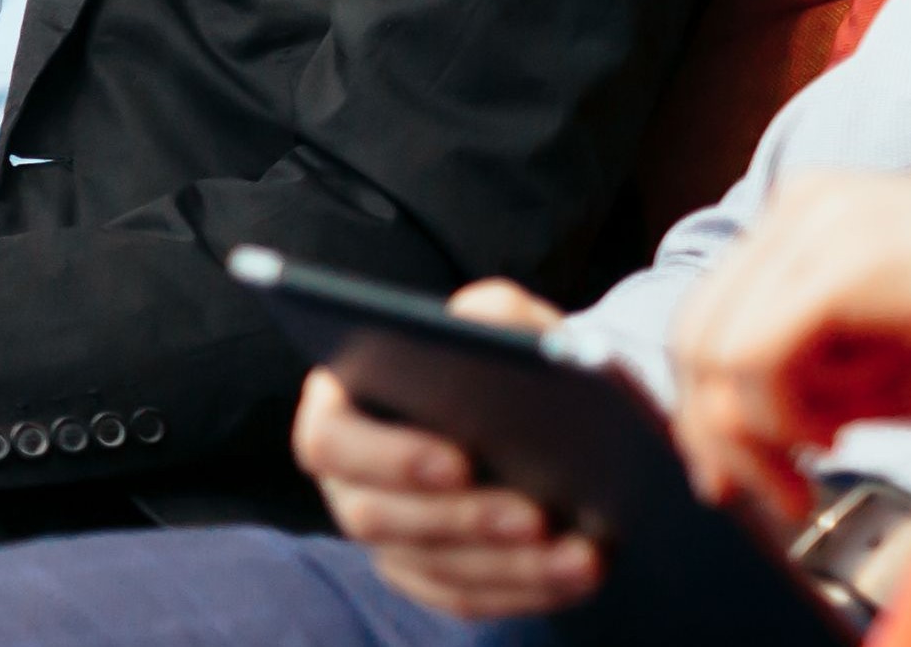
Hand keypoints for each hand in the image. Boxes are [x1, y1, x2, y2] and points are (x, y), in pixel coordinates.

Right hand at [304, 281, 599, 620]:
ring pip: (430, 565)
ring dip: (507, 565)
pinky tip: (581, 572)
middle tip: (533, 515)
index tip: (460, 461)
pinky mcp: (432, 575)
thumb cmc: (510, 360)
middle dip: (458, 520)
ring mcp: (389, 535)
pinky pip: (467, 597)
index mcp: (343, 404)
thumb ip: (492, 312)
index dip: (386, 457)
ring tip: (580, 553)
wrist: (544, 412)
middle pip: (373, 517)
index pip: (328, 440)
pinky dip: (526, 589)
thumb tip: (488, 328)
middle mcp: (352, 478)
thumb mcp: (506, 322)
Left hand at [668, 171, 910, 522]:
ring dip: (745, 434)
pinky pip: (753, 355)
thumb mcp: (909, 367)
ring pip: (711, 347)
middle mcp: (802, 208)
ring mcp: (820, 226)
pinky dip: (774, 416)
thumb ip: (830, 385)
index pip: (712, 316)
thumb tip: (763, 428)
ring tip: (807, 472)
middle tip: (761, 492)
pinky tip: (831, 437)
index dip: (708, 407)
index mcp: (811, 220)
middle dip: (714, 430)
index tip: (742, 473)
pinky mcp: (847, 262)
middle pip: (695, 333)